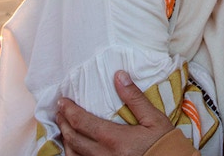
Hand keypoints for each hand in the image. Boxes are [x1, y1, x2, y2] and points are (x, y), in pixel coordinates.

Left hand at [57, 71, 174, 155]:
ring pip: (74, 154)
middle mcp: (103, 155)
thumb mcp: (153, 118)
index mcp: (113, 138)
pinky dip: (74, 154)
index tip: (62, 101)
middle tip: (59, 111)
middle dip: (63, 123)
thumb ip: (134, 98)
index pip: (82, 122)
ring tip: (63, 128)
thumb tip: (119, 76)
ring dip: (66, 140)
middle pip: (73, 138)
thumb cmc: (164, 143)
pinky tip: (74, 147)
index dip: (69, 110)